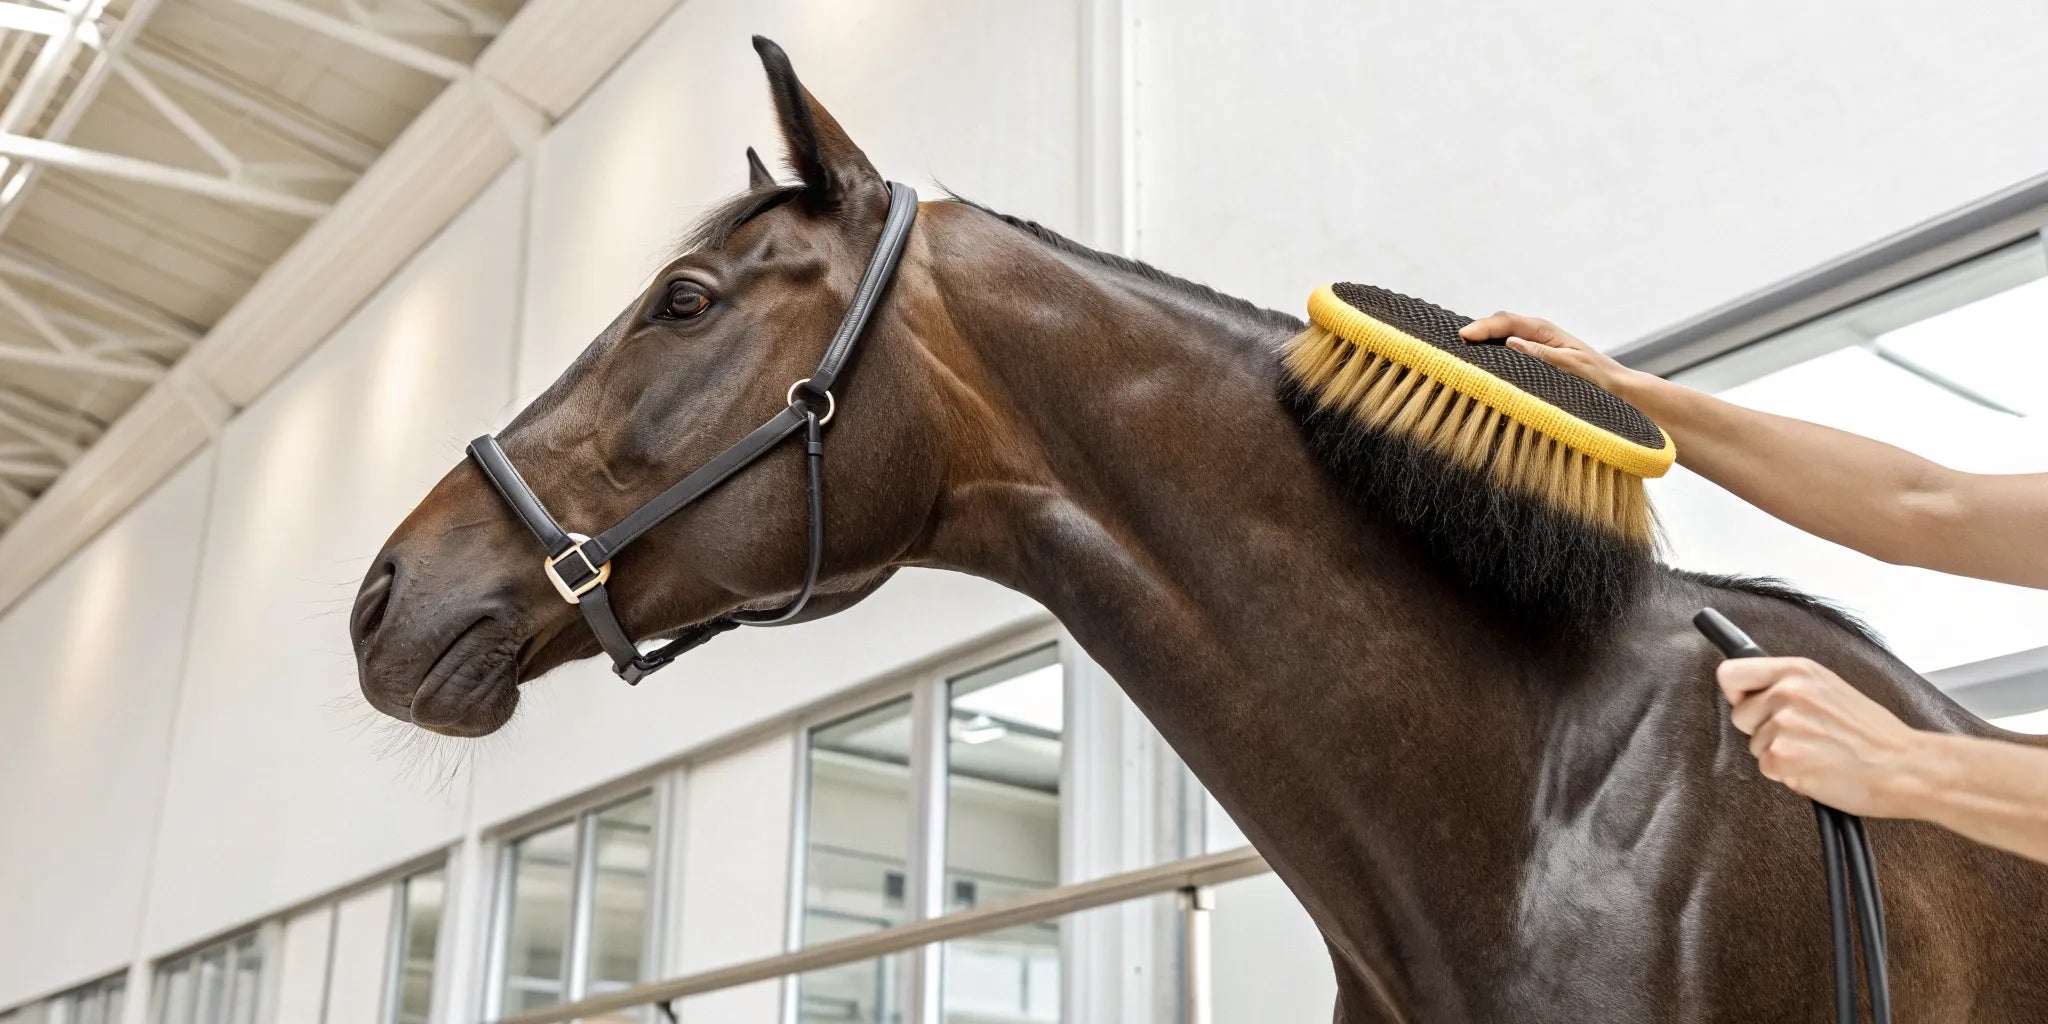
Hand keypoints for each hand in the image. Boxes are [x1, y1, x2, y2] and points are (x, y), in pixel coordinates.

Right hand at [1458, 312, 1641, 395]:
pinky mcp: (1532, 356)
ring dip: (1481, 339)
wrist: (1615, 387)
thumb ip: (1542, 354)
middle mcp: (1536, 333)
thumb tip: (1511, 342)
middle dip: (1476, 329)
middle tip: (1452, 343)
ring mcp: (1533, 344)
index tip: (1462, 336)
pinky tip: (1479, 360)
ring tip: (1459, 349)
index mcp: (1544, 331)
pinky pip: (1505, 348)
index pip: (1506, 322)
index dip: (1482, 327)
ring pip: (1500, 334)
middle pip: (1499, 323)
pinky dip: (1490, 350)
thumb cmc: (1597, 378)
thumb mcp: (1572, 366)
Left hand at [1717, 656, 1924, 817]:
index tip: (1749, 703)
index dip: (1737, 693)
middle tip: (1803, 736)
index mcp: (1798, 670)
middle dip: (1763, 729)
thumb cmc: (1875, 735)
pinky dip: (1788, 774)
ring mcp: (1783, 725)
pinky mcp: (1783, 757)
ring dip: (1779, 753)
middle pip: (1739, 716)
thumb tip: (1752, 691)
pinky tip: (1817, 768)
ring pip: (1755, 745)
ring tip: (1818, 752)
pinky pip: (1767, 768)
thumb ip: (1790, 685)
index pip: (1730, 673)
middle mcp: (1787, 692)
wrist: (1906, 768)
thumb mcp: (1831, 688)